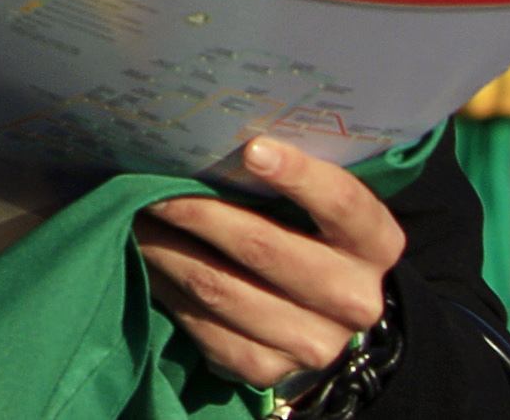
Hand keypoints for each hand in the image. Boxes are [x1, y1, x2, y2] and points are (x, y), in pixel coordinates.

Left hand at [138, 138, 400, 392]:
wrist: (317, 312)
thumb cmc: (303, 231)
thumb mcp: (311, 202)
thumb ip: (279, 175)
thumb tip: (207, 138)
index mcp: (375, 243)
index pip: (343, 203)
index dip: (299, 175)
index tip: (251, 148)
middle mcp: (354, 299)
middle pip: (264, 247)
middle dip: (197, 210)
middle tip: (151, 184)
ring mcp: (314, 343)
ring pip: (220, 288)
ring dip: (167, 249)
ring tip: (135, 216)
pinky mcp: (269, 370)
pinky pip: (203, 327)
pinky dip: (167, 290)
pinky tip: (148, 262)